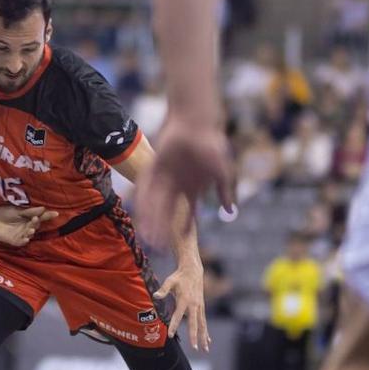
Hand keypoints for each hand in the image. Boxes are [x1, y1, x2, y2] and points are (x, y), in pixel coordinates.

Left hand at [0, 205, 57, 247]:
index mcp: (29, 219)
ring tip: (30, 228)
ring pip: (29, 234)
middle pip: (36, 226)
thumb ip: (30, 211)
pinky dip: (24, 240)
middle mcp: (27, 227)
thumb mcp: (17, 211)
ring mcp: (21, 234)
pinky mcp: (14, 241)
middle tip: (35, 219)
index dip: (48, 216)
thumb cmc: (4, 212)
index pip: (40, 218)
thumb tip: (43, 208)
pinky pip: (21, 242)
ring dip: (31, 232)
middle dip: (36, 223)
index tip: (56, 213)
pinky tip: (26, 238)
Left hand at [136, 115, 234, 247]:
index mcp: (191, 190)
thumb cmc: (211, 145)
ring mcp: (163, 178)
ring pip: (155, 205)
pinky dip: (142, 200)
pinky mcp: (153, 167)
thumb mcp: (223, 171)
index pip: (186, 215)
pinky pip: (145, 187)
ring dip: (151, 220)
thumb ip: (226, 191)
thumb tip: (229, 211)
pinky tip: (139, 213)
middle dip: (163, 230)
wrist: (196, 122)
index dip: (183, 229)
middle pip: (167, 214)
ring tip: (147, 236)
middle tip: (158, 247)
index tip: (180, 243)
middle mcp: (176, 187)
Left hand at [154, 261, 210, 351]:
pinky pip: (204, 322)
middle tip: (194, 348)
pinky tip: (208, 341)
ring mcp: (199, 307)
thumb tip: (155, 296)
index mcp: (184, 300)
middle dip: (194, 336)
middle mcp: (194, 305)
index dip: (173, 325)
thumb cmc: (179, 277)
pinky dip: (206, 332)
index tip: (170, 335)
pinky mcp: (202, 307)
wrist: (193, 271)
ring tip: (206, 349)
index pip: (178, 315)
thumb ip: (163, 289)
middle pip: (194, 323)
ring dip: (204, 337)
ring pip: (202, 325)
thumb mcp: (170, 281)